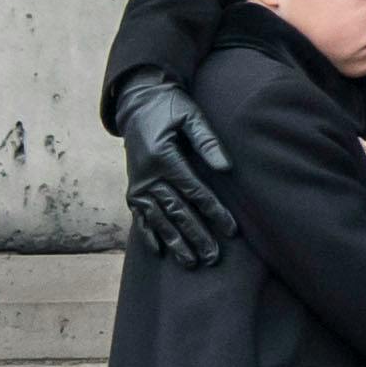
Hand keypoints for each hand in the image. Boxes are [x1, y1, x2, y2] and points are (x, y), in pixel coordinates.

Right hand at [113, 71, 240, 271]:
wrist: (137, 104)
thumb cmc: (170, 108)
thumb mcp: (190, 116)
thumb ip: (208, 140)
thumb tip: (226, 168)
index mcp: (163, 158)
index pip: (194, 191)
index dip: (214, 212)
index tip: (231, 230)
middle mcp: (147, 176)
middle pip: (177, 211)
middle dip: (196, 235)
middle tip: (213, 257)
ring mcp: (138, 184)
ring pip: (159, 219)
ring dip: (175, 242)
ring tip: (191, 262)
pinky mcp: (134, 188)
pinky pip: (140, 216)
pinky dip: (149, 234)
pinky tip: (159, 251)